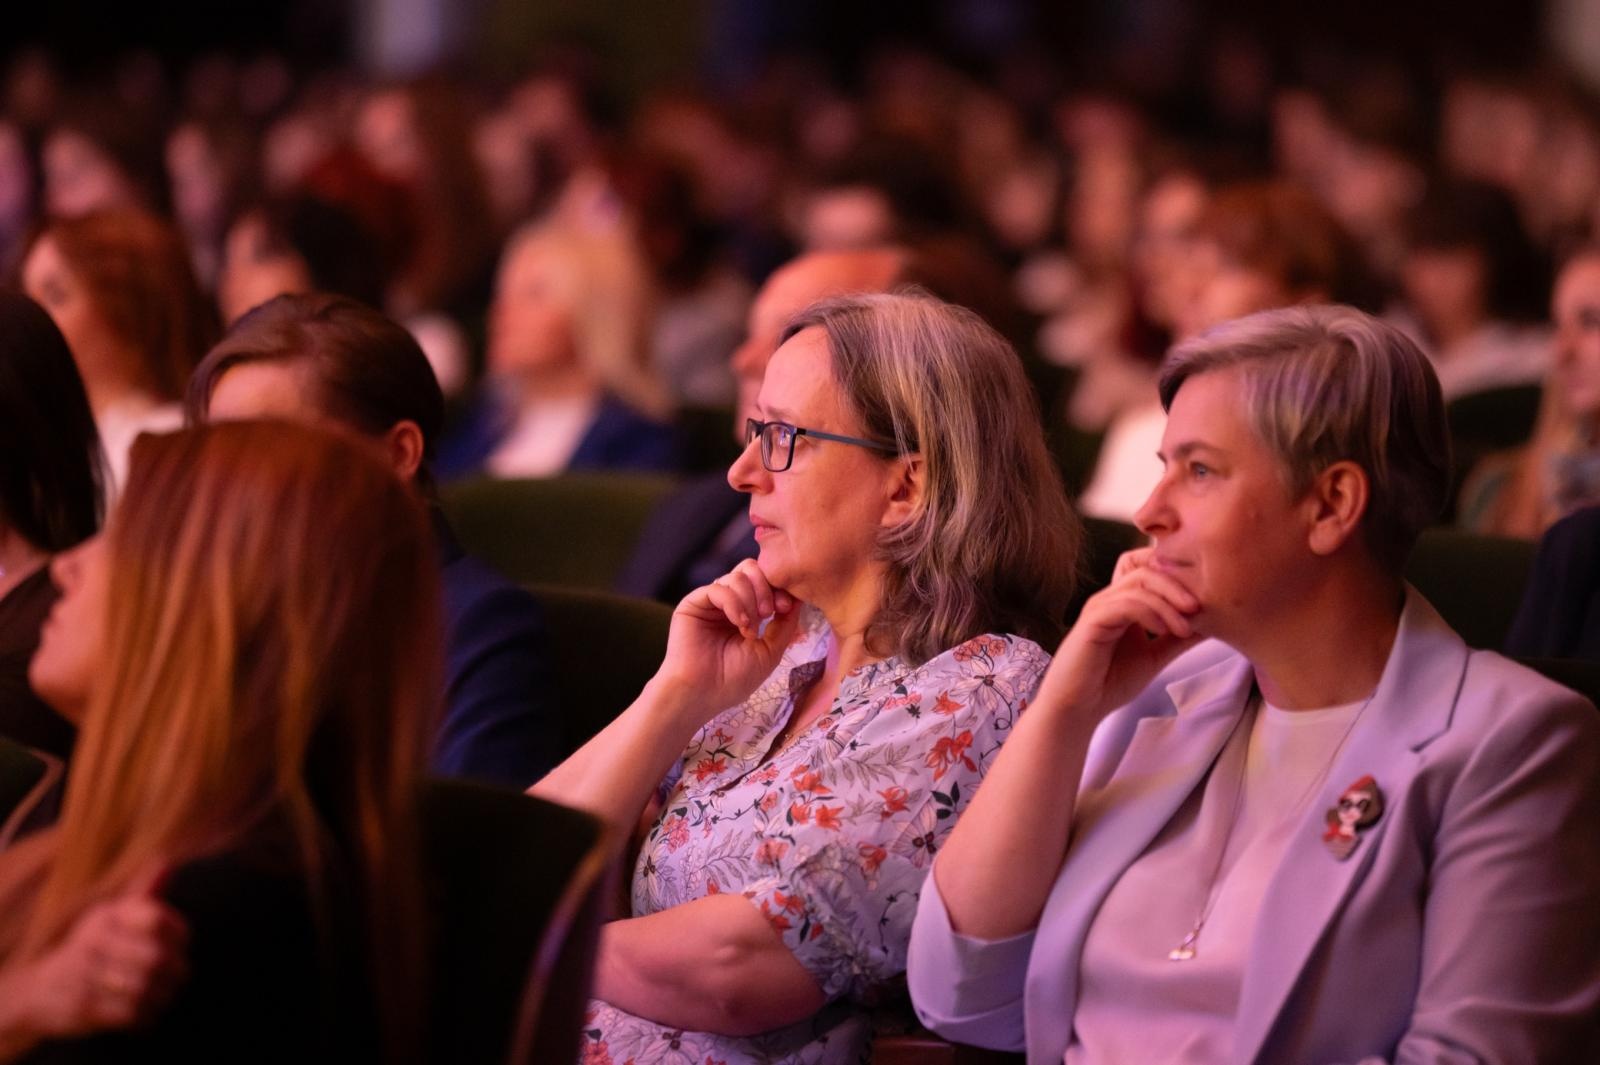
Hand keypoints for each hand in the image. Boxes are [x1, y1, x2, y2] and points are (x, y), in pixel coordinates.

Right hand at [21, 869, 189, 1039]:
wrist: (40, 989)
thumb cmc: (92, 947)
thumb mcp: (112, 916)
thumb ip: (143, 892)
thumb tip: (167, 861)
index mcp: (106, 917)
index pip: (156, 920)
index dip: (179, 932)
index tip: (182, 941)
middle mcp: (93, 943)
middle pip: (155, 958)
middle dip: (176, 970)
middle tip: (181, 974)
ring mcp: (85, 976)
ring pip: (145, 989)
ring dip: (164, 995)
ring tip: (168, 993)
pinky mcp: (82, 1007)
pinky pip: (129, 1014)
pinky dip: (147, 1015)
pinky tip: (150, 1011)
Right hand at [654, 560, 802, 721]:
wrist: (703, 694)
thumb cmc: (734, 679)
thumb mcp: (770, 651)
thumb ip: (785, 624)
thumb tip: (798, 598)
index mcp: (745, 612)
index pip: (764, 583)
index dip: (778, 588)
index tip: (786, 606)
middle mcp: (727, 603)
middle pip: (751, 569)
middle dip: (766, 587)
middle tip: (769, 612)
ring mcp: (710, 602)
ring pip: (737, 576)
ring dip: (750, 600)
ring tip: (750, 628)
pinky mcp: (693, 603)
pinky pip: (718, 588)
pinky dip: (735, 603)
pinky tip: (739, 624)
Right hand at [1036, 547, 1203, 723]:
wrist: (1079, 707)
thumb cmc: (1110, 682)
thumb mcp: (1155, 656)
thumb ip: (1178, 639)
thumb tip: (1213, 624)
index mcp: (1124, 602)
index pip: (1149, 568)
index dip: (1175, 574)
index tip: (1201, 598)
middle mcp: (1110, 598)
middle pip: (1147, 569)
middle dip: (1177, 585)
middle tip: (1199, 608)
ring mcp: (1100, 607)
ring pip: (1138, 583)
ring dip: (1168, 602)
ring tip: (1185, 628)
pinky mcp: (1093, 622)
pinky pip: (1126, 604)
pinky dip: (1150, 613)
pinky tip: (1163, 631)